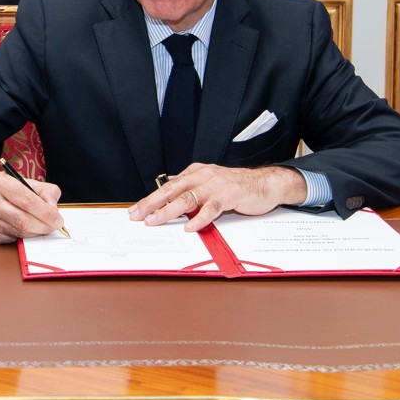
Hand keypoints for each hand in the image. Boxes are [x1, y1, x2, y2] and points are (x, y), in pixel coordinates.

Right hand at [0, 168, 64, 243]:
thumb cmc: (3, 188)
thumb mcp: (24, 181)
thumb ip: (45, 192)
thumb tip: (54, 211)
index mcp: (0, 183)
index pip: (28, 201)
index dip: (46, 213)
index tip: (58, 220)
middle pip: (23, 221)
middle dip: (43, 227)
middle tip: (53, 227)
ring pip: (17, 232)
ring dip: (33, 232)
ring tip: (39, 227)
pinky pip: (8, 239)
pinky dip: (20, 236)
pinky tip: (21, 228)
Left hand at [129, 164, 306, 231]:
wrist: (264, 183)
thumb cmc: (235, 185)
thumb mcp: (208, 182)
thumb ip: (190, 186)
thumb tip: (168, 188)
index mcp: (195, 173)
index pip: (167, 186)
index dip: (150, 199)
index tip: (135, 210)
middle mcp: (202, 176)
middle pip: (172, 190)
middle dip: (152, 203)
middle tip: (137, 215)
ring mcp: (215, 185)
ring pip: (187, 198)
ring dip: (169, 211)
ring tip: (155, 221)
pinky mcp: (229, 196)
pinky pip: (211, 208)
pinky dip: (199, 218)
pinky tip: (189, 226)